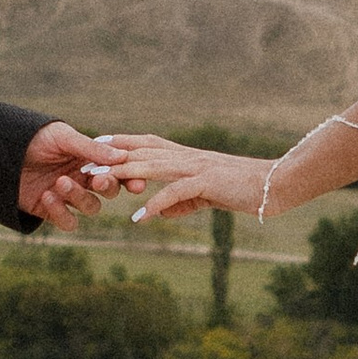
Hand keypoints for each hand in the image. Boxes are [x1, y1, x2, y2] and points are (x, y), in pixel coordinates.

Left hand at [17, 119, 131, 228]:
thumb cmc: (32, 137)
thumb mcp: (62, 137)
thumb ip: (91, 149)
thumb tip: (121, 157)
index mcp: (89, 159)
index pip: (117, 171)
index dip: (130, 178)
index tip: (137, 184)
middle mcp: (83, 179)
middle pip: (109, 191)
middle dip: (107, 187)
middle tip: (96, 181)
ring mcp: (67, 196)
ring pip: (90, 207)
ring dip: (79, 197)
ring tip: (60, 182)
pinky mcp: (50, 210)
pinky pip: (67, 221)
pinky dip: (61, 212)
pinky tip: (48, 196)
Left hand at [101, 133, 278, 224]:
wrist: (273, 184)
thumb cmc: (242, 189)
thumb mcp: (207, 197)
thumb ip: (183, 202)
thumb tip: (161, 212)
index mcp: (187, 157)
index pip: (149, 144)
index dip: (123, 141)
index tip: (96, 142)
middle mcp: (188, 157)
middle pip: (143, 152)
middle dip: (112, 157)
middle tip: (84, 162)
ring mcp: (197, 167)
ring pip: (153, 166)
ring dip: (124, 173)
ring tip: (100, 181)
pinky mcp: (207, 183)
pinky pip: (175, 192)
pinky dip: (156, 204)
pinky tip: (139, 217)